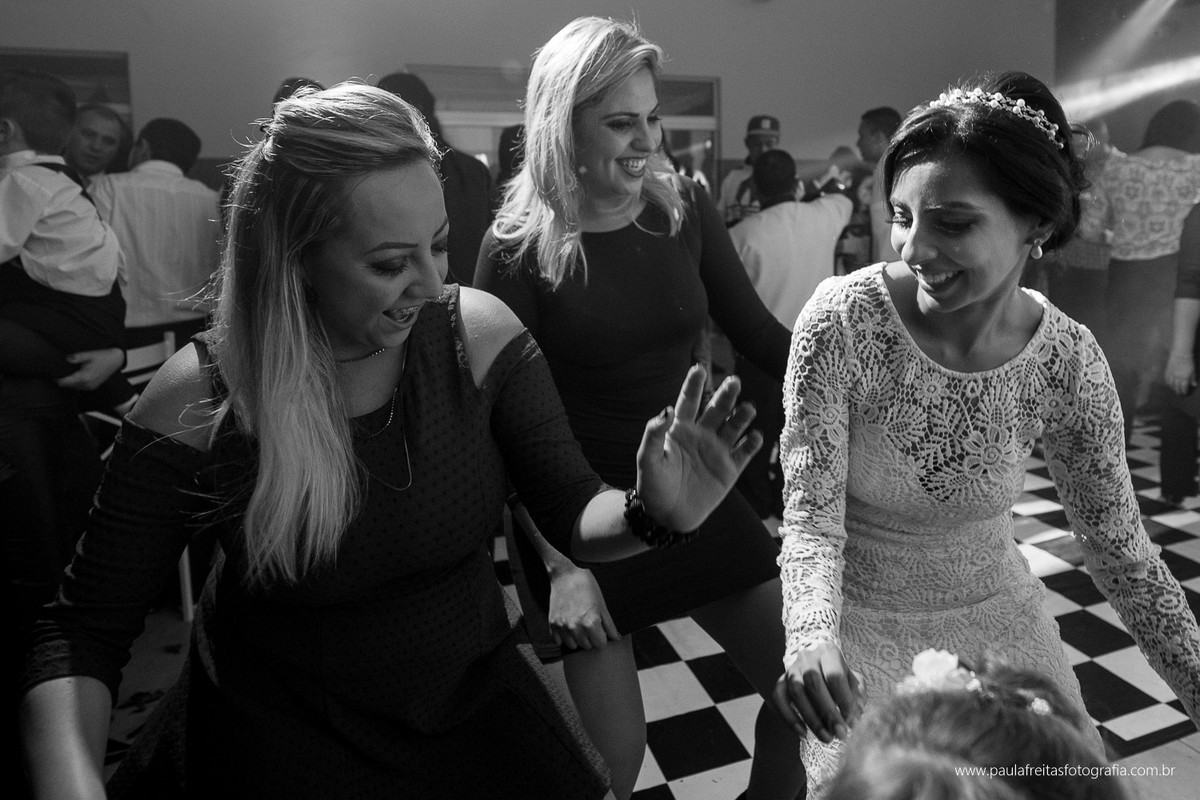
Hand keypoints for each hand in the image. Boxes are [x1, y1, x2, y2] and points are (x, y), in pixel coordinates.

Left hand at [55, 348, 123, 390]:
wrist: (117, 360)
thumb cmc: (104, 356)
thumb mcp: (89, 354)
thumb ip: (76, 358)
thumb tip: (65, 359)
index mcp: (84, 377)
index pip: (64, 382)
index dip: (56, 378)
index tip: (52, 372)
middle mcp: (87, 384)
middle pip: (67, 385)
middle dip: (61, 379)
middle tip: (57, 370)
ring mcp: (90, 387)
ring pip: (72, 387)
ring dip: (68, 381)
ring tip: (66, 371)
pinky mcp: (92, 386)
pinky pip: (79, 386)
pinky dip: (74, 382)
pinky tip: (75, 374)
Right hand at [548, 565, 619, 649]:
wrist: (565, 574)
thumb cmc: (586, 586)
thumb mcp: (602, 604)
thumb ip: (609, 625)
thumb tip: (616, 638)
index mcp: (591, 623)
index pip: (600, 644)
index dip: (602, 637)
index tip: (600, 629)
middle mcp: (576, 627)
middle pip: (587, 646)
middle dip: (590, 638)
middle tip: (589, 624)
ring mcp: (562, 626)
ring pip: (573, 646)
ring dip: (577, 639)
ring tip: (578, 625)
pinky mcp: (552, 624)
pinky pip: (558, 641)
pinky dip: (563, 636)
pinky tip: (568, 624)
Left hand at [635, 365, 761, 531]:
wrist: (666, 516)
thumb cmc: (653, 486)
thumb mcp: (648, 459)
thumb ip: (654, 434)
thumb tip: (665, 409)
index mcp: (680, 429)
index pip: (688, 401)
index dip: (694, 385)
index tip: (699, 368)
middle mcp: (701, 435)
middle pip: (716, 409)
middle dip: (726, 395)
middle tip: (734, 381)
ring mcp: (717, 451)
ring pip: (733, 427)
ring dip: (741, 416)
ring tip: (748, 408)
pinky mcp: (730, 469)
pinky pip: (744, 452)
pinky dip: (751, 444)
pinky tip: (755, 436)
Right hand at [771, 642, 863, 743]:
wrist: (819, 666)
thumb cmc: (840, 676)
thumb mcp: (854, 680)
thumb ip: (857, 695)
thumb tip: (855, 713)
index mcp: (828, 653)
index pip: (834, 675)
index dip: (844, 700)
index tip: (852, 721)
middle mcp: (807, 658)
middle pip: (813, 683)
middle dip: (827, 712)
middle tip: (839, 734)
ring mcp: (792, 669)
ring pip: (796, 692)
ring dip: (811, 719)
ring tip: (826, 738)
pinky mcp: (780, 682)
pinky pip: (778, 699)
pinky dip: (789, 718)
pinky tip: (803, 733)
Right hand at [1165, 351, 1195, 396]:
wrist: (1181, 353)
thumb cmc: (1189, 362)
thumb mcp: (1194, 370)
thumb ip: (1193, 378)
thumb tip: (1194, 385)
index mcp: (1184, 378)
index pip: (1183, 388)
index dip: (1184, 392)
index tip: (1185, 394)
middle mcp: (1177, 378)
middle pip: (1177, 388)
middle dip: (1178, 392)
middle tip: (1180, 394)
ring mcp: (1171, 375)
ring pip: (1171, 385)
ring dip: (1173, 388)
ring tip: (1175, 390)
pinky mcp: (1167, 371)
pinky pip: (1166, 380)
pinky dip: (1168, 383)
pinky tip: (1170, 384)